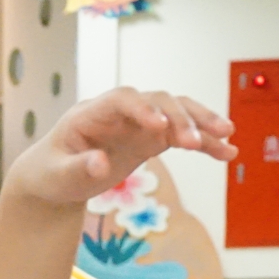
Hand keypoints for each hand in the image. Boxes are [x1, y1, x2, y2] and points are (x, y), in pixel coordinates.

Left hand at [4, 88, 235, 207]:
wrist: (54, 179)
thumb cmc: (51, 174)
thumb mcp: (58, 176)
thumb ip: (78, 169)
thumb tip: (100, 163)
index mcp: (91, 113)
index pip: (121, 99)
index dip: (142, 109)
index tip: (159, 128)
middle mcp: (120, 112)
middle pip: (157, 101)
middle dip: (179, 118)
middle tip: (196, 143)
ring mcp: (138, 122)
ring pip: (176, 111)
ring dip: (201, 122)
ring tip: (226, 138)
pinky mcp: (150, 138)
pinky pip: (182, 135)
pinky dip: (204, 143)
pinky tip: (226, 153)